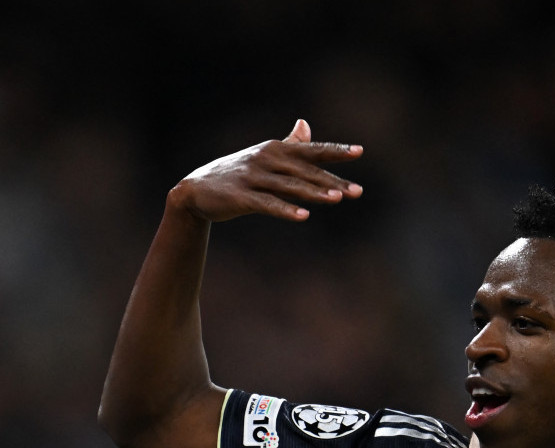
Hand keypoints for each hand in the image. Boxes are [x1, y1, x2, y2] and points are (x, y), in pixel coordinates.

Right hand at [169, 119, 362, 223]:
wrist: (195, 191)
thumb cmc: (238, 174)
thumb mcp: (264, 157)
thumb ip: (289, 145)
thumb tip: (305, 125)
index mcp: (277, 150)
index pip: (312, 151)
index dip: (335, 152)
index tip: (359, 152)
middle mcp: (267, 159)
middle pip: (306, 171)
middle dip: (333, 182)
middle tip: (358, 192)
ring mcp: (253, 177)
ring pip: (290, 186)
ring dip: (314, 193)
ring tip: (337, 200)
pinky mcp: (241, 197)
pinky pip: (268, 204)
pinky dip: (285, 209)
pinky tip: (304, 216)